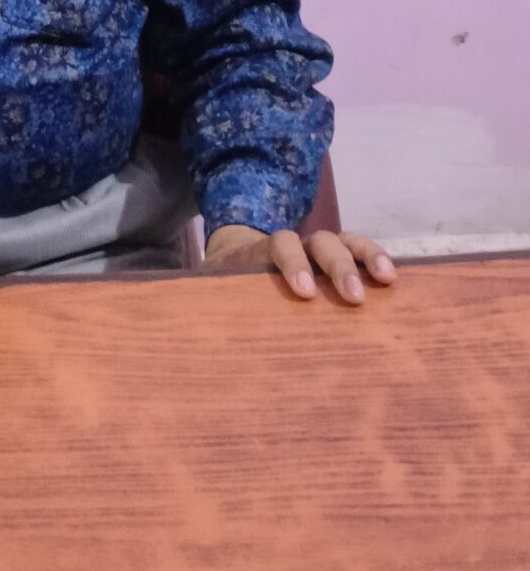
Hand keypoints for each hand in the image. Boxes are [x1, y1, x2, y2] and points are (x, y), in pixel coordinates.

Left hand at [203, 224, 395, 304]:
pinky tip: (396, 283)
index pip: (279, 245)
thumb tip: (176, 328)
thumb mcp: (208, 293)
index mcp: (261, 250)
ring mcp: (319, 252)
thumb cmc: (223, 285)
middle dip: (337, 267)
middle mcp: (296, 245)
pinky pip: (361, 256)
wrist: (234, 255)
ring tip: (388, 280)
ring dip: (367, 258)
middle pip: (320, 242)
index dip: (292, 264)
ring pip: (346, 242)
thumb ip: (200, 304)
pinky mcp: (337, 263)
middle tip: (353, 297)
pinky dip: (377, 263)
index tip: (304, 292)